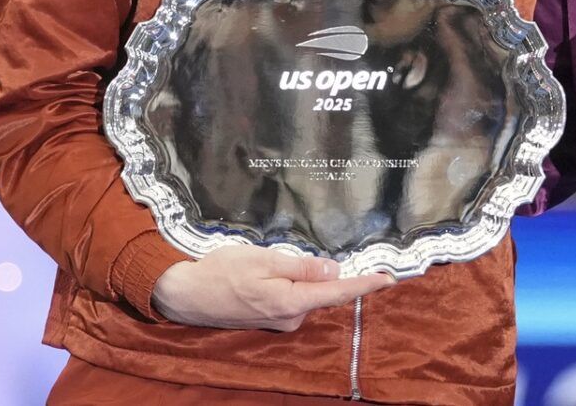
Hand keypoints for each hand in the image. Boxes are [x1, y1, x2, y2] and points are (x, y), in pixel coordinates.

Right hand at [150, 246, 393, 331]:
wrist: (186, 295)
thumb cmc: (222, 271)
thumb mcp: (264, 259)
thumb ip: (301, 267)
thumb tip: (334, 272)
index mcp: (292, 302)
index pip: (338, 292)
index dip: (366, 284)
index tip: (390, 278)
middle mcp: (290, 317)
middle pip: (323, 292)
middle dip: (327, 274)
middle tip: (315, 254)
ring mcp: (279, 320)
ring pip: (305, 294)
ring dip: (302, 277)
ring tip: (272, 261)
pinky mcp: (269, 318)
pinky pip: (291, 298)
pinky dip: (291, 284)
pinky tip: (269, 271)